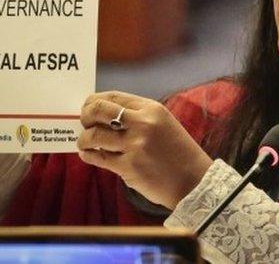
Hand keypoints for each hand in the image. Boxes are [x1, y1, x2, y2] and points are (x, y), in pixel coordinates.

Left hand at [77, 91, 213, 209]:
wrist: (194, 182)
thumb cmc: (178, 153)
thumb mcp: (163, 124)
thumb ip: (137, 117)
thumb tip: (103, 115)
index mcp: (152, 109)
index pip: (113, 97)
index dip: (94, 101)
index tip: (88, 108)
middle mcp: (143, 123)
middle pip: (98, 111)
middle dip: (85, 116)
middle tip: (84, 124)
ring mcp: (135, 145)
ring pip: (93, 136)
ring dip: (84, 140)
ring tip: (86, 143)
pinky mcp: (129, 167)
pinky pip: (98, 157)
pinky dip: (88, 155)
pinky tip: (89, 155)